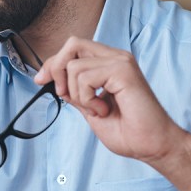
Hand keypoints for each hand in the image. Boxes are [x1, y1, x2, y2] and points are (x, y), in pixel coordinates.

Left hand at [34, 37, 185, 162]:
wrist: (151, 145)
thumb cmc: (127, 131)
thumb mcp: (89, 107)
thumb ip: (74, 90)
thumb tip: (51, 78)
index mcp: (108, 63)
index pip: (73, 48)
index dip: (53, 62)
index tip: (40, 80)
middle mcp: (116, 57)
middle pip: (72, 44)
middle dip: (57, 69)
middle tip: (65, 95)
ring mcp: (121, 62)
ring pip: (74, 67)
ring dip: (78, 95)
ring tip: (99, 109)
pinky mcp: (123, 71)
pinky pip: (85, 78)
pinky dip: (87, 99)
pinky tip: (104, 109)